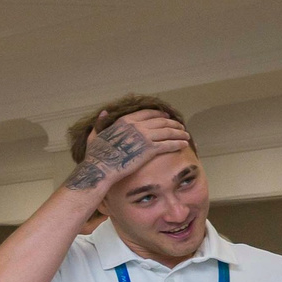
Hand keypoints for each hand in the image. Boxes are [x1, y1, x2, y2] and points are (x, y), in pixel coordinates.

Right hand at [63, 108, 192, 193]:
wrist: (101, 169)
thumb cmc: (96, 156)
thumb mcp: (95, 135)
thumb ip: (100, 124)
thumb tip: (103, 112)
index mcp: (125, 121)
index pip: (147, 114)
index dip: (159, 114)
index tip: (166, 116)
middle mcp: (137, 126)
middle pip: (161, 121)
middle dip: (173, 123)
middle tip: (180, 126)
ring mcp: (145, 136)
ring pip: (167, 132)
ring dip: (179, 133)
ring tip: (186, 135)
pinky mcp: (150, 149)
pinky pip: (168, 144)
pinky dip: (178, 143)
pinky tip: (184, 145)